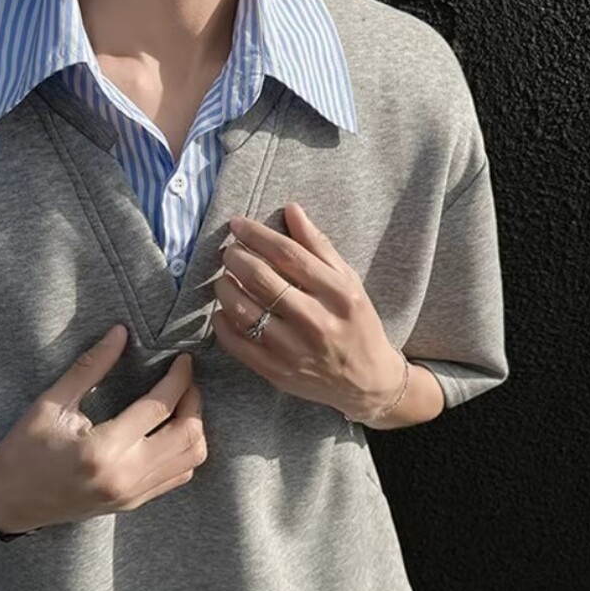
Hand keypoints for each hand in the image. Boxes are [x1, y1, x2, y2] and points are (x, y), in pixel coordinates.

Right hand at [0, 325, 207, 533]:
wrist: (7, 502)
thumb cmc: (24, 450)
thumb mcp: (52, 403)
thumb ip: (90, 366)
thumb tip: (121, 333)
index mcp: (104, 449)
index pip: (161, 407)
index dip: (180, 378)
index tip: (183, 359)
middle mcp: (125, 476)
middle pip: (188, 435)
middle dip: (194, 401)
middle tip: (184, 380)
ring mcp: (132, 494)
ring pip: (192, 459)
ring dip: (195, 426)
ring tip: (181, 403)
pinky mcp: (134, 502)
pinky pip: (179, 475)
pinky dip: (186, 450)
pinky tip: (172, 430)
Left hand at [212, 202, 404, 421]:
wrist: (366, 381)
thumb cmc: (357, 324)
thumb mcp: (348, 281)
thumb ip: (319, 246)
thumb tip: (291, 209)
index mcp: (338, 294)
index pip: (289, 254)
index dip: (258, 235)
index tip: (238, 225)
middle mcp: (317, 322)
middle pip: (262, 279)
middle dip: (236, 259)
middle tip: (229, 253)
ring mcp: (294, 350)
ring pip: (244, 310)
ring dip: (225, 288)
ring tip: (224, 279)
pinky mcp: (277, 372)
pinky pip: (237, 343)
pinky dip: (222, 322)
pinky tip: (223, 310)